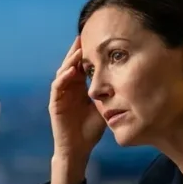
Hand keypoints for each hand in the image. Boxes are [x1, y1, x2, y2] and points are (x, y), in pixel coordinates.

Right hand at [49, 36, 105, 163]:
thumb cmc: (91, 130)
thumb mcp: (104, 108)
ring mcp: (60, 95)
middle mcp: (69, 88)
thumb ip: (109, 94)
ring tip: (78, 49)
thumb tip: (127, 82)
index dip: (88, 53)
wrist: (78, 149)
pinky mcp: (55, 104)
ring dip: (70, 60)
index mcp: (80, 87)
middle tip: (84, 34)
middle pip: (71, 64)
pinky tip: (71, 71)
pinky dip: (63, 78)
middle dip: (77, 50)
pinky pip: (57, 87)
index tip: (98, 39)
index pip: (82, 65)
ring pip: (63, 72)